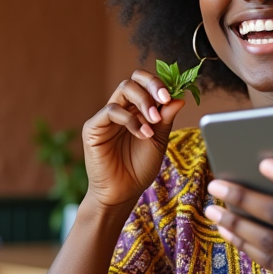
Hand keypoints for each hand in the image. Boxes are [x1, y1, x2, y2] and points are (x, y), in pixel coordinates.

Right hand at [81, 70, 184, 209]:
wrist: (123, 193)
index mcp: (135, 110)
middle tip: (164, 100)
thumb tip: (179, 98)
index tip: (170, 96)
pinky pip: (111, 111)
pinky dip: (130, 119)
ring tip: (154, 124)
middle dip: (152, 86)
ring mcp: (106, 117)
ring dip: (143, 102)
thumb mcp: (159, 141)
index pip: (143, 83)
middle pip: (133, 81)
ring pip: (123, 90)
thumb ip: (165, 119)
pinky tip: (143, 134)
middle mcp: (120, 109)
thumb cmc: (139, 168)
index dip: (158, 84)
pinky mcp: (93, 128)